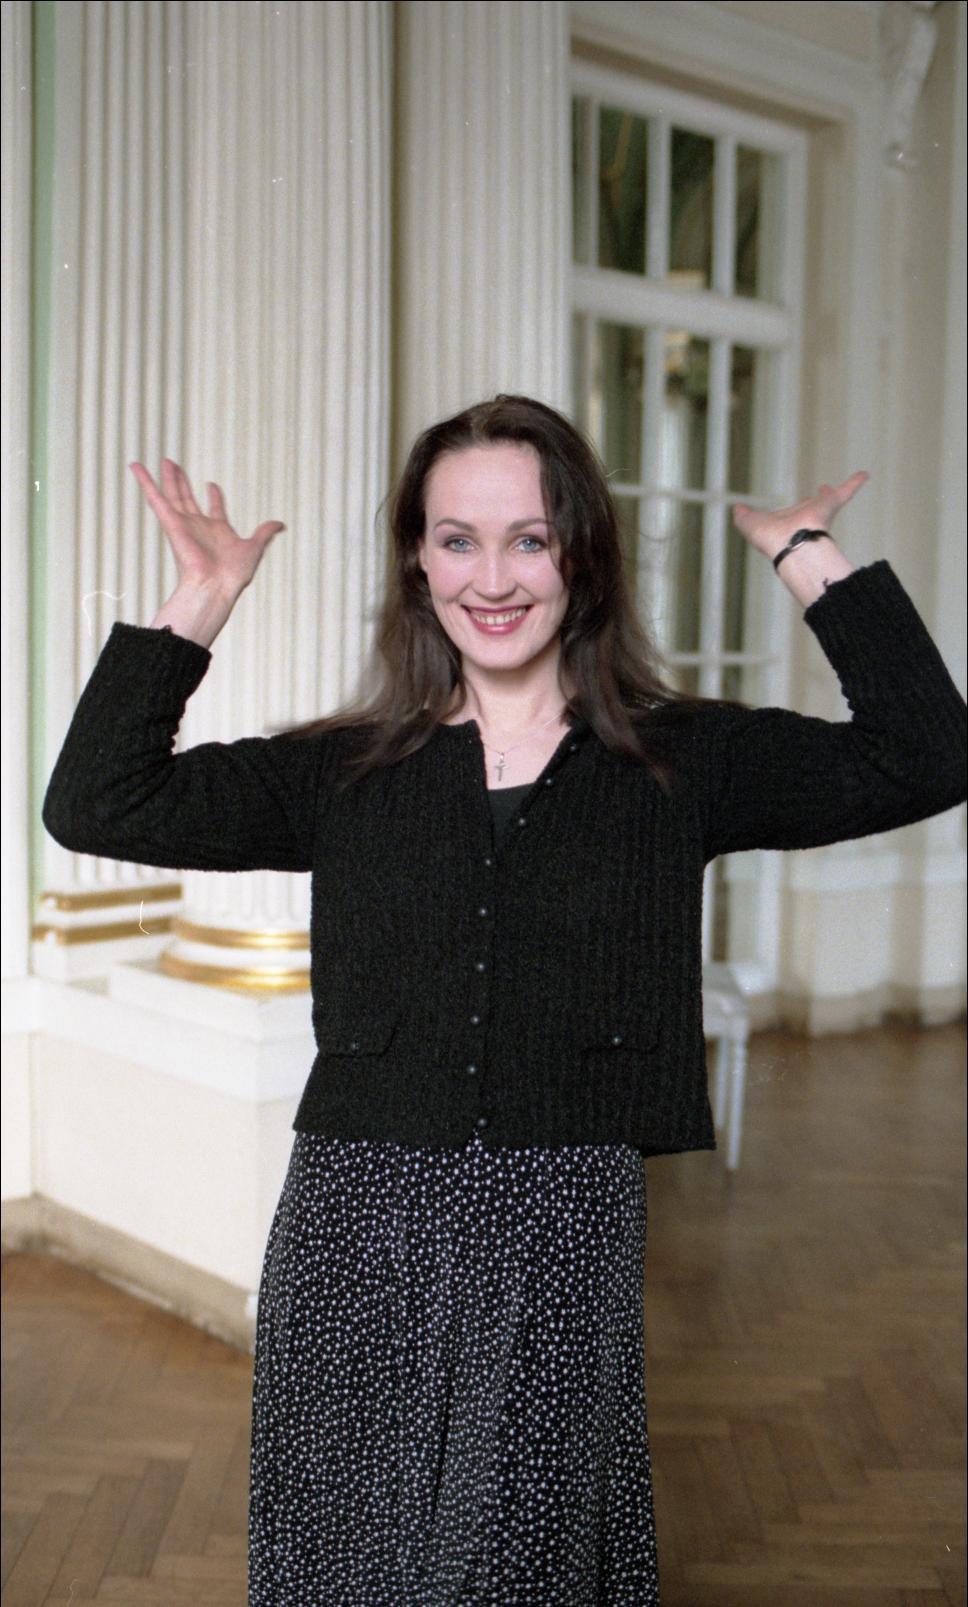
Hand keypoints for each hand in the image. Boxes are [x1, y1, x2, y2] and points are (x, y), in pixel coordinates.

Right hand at [130, 458, 284, 600]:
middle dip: (183, 482)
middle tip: (175, 466)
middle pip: (188, 498)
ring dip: (168, 478)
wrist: (215, 586)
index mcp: (217, 530)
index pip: (214, 509)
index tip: (211, 485)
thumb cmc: (233, 574)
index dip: (214, 496)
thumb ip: (264, 533)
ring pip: (173, 495)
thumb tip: (280, 525)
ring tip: (165, 461)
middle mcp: (198, 526)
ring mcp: (184, 524)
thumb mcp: (254, 548)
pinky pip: (155, 499)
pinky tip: (137, 467)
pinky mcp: (171, 523)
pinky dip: (145, 482)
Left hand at [732, 471, 868, 560]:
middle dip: (812, 503)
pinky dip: (855, 483)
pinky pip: (846, 491)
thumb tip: (737, 509)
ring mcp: (819, 512)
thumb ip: (743, 517)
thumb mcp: (748, 524)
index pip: (788, 515)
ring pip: (829, 500)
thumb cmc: (770, 538)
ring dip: (833, 495)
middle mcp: (804, 519)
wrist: (790, 543)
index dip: (789, 512)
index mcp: (786, 523)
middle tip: (820, 493)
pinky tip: (865, 474)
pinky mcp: (831, 504)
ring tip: (839, 486)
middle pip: (809, 507)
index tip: (792, 509)